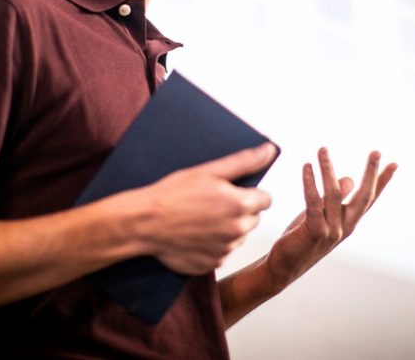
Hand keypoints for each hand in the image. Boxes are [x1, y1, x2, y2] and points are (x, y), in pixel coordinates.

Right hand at [132, 143, 275, 274]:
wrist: (145, 223)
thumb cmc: (174, 193)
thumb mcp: (209, 170)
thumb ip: (244, 161)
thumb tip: (270, 150)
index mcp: (239, 205)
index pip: (266, 200)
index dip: (251, 192)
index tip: (234, 189)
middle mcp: (237, 231)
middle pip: (253, 218)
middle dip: (241, 210)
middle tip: (215, 201)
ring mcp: (225, 250)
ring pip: (239, 235)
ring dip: (229, 227)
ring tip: (203, 217)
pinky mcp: (212, 264)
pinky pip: (223, 251)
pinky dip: (215, 243)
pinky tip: (197, 233)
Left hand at [265, 148, 396, 289]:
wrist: (284, 266)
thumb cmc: (303, 237)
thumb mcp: (322, 214)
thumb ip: (335, 199)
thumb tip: (350, 178)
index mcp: (349, 221)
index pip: (370, 198)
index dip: (382, 181)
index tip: (394, 163)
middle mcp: (345, 226)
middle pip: (363, 196)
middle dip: (371, 173)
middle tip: (377, 152)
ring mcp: (331, 231)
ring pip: (334, 193)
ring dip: (328, 168)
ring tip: (322, 149)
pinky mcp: (314, 232)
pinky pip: (313, 202)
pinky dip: (310, 182)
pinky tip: (307, 166)